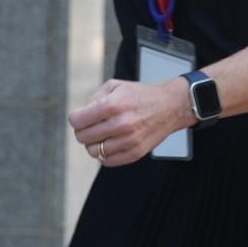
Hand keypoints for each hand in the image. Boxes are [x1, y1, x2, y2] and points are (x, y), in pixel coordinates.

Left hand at [70, 78, 193, 166]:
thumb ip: (93, 99)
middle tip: (92, 126)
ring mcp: (129, 140)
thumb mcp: (116, 86)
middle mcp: (121, 123)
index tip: (81, 117)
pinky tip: (112, 142)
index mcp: (113, 104)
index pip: (77, 121)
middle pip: (83, 137)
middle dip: (83, 131)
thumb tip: (79, 118)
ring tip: (103, 134)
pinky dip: (105, 153)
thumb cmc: (141, 95)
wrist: (171, 106)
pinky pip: (107, 161)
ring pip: (93, 151)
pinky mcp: (135, 152)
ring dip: (94, 143)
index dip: (76, 118)